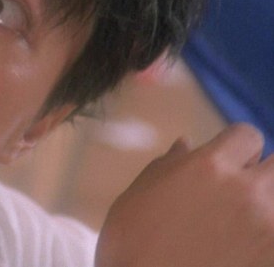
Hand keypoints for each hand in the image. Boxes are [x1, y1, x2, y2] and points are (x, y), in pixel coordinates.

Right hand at [96, 124, 273, 266]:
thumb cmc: (130, 245)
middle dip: (261, 170)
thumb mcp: (137, 196)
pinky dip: (264, 235)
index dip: (234, 146)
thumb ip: (167, 166)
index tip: (223, 160)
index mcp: (209, 166)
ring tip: (239, 217)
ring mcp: (266, 227)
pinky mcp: (270, 256)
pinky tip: (240, 243)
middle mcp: (246, 191)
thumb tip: (186, 144)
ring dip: (264, 202)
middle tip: (239, 187)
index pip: (247, 135)